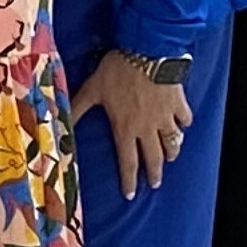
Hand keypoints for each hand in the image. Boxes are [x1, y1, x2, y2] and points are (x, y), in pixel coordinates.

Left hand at [72, 51, 194, 200]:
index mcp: (126, 128)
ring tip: (170, 158)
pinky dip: (184, 125)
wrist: (147, 52)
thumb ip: (78, 108)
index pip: (128, 161)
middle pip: (155, 158)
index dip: (129, 180)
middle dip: (155, 172)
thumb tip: (61, 122)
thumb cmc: (117, 71)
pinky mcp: (179, 104)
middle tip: (155, 183)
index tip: (130, 194)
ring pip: (173, 142)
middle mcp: (148, 127)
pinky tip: (182, 126)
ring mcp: (166, 117)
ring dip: (172, 152)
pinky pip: (185, 120)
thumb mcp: (92, 90)